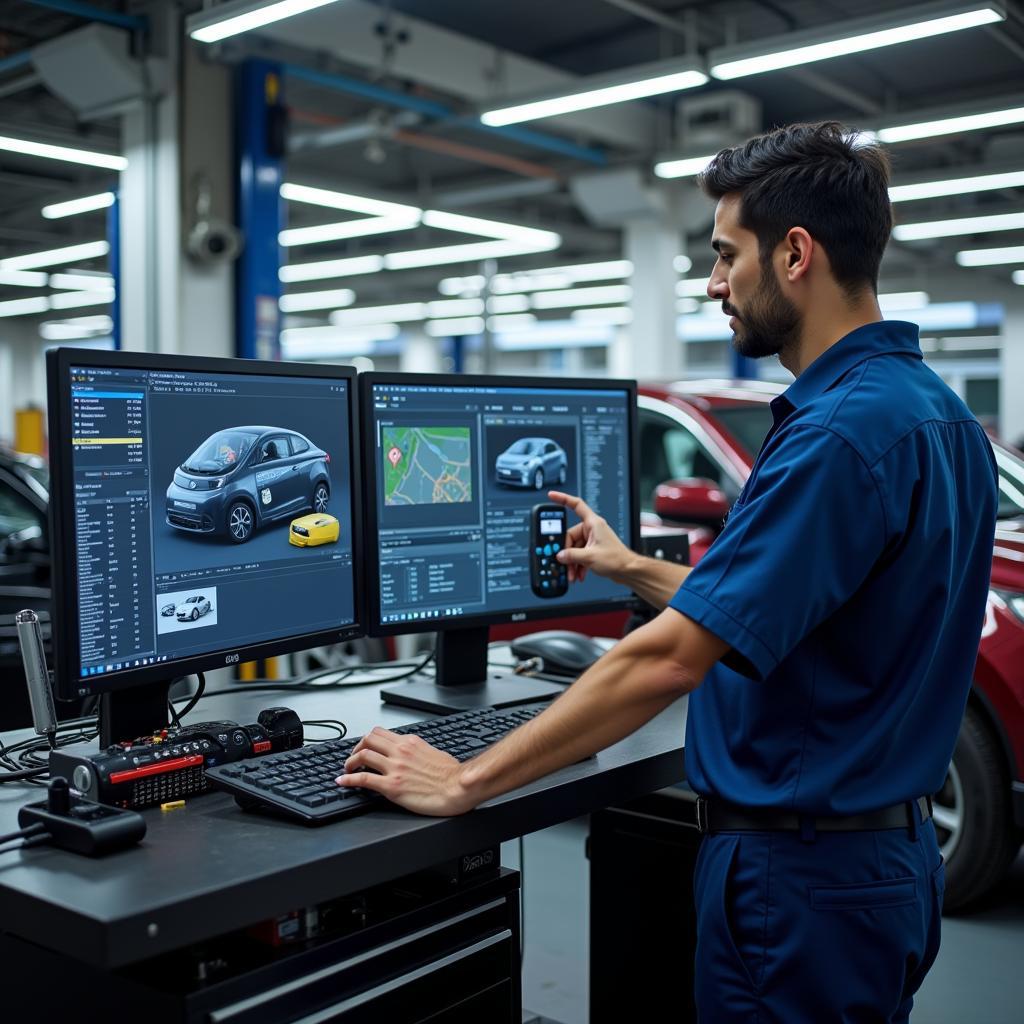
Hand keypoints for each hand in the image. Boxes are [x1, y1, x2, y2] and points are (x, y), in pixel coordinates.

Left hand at [336, 728, 475, 815]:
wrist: (458, 787)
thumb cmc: (452, 774)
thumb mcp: (434, 752)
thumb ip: (418, 751)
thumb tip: (413, 755)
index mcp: (410, 742)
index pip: (381, 733)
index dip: (367, 740)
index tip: (364, 748)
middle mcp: (400, 751)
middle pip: (368, 739)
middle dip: (356, 748)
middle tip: (353, 758)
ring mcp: (395, 768)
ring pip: (362, 755)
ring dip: (350, 763)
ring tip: (347, 770)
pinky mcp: (392, 786)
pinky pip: (363, 779)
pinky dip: (349, 779)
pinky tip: (343, 781)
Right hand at [548, 491, 633, 583]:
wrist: (628, 570)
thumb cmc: (617, 559)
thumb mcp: (589, 557)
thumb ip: (572, 555)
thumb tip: (560, 555)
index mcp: (593, 523)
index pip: (576, 505)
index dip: (563, 498)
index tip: (552, 495)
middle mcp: (592, 529)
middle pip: (571, 536)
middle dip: (567, 552)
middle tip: (563, 561)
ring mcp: (593, 539)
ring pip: (575, 548)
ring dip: (572, 562)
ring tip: (572, 573)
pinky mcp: (594, 549)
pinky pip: (580, 554)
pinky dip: (578, 564)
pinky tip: (578, 573)